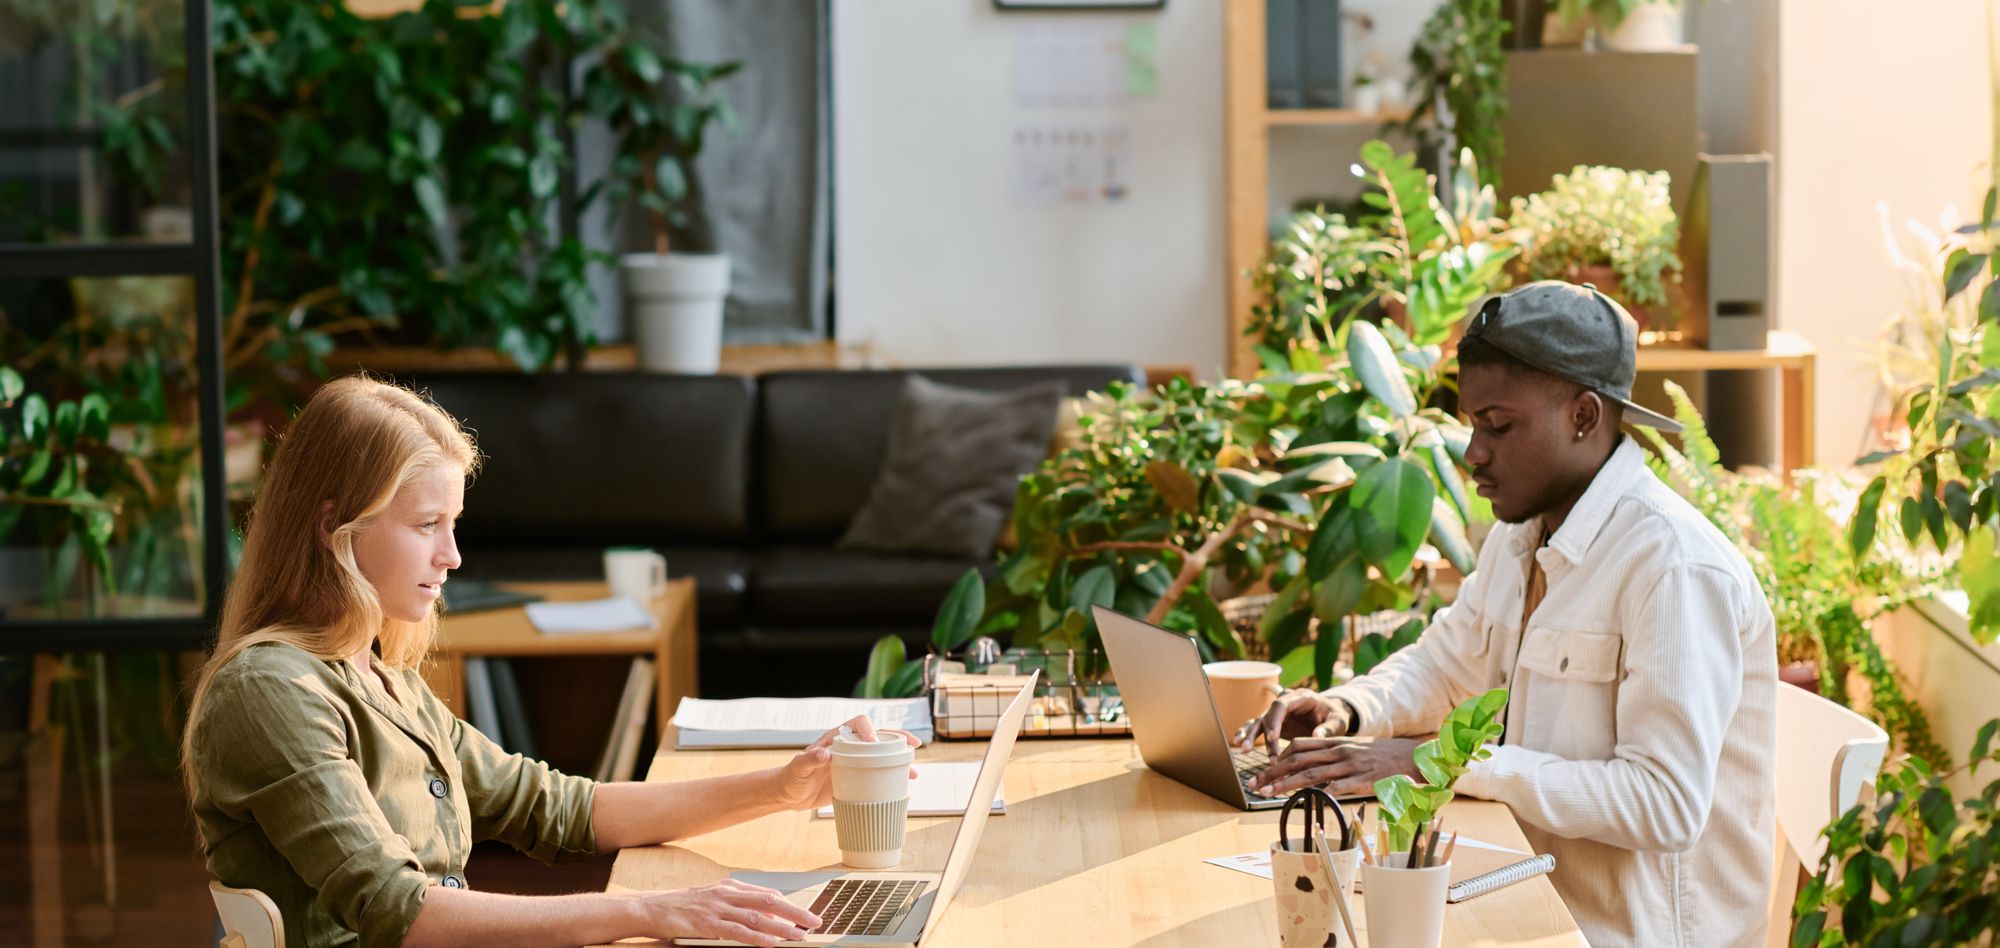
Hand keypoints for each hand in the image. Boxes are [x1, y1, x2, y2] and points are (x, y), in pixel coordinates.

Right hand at [633, 879, 823, 947]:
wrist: (653, 908)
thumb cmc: (683, 906)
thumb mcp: (713, 898)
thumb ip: (738, 902)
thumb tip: (765, 909)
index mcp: (731, 887)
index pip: (768, 895)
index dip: (791, 905)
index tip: (807, 914)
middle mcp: (728, 894)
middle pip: (770, 902)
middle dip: (795, 912)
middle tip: (814, 921)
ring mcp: (719, 909)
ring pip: (758, 917)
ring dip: (782, 927)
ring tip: (799, 935)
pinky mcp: (708, 924)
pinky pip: (738, 931)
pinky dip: (758, 937)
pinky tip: (771, 942)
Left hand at [770, 714, 920, 810]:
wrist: (790, 794)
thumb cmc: (792, 777)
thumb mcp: (799, 768)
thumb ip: (809, 759)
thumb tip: (824, 754)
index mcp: (836, 737)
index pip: (858, 724)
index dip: (870, 729)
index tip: (876, 743)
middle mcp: (849, 747)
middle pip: (877, 737)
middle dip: (897, 739)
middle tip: (913, 745)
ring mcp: (855, 762)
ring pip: (882, 756)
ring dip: (900, 761)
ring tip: (914, 772)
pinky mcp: (857, 778)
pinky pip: (878, 774)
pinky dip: (891, 778)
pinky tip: (902, 786)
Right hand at [1233, 689, 1350, 751]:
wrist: (1331, 715)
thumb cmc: (1335, 716)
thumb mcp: (1338, 722)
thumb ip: (1328, 729)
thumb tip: (1317, 737)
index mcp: (1302, 697)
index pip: (1283, 705)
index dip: (1275, 720)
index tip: (1273, 737)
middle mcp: (1286, 701)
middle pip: (1269, 714)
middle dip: (1263, 733)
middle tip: (1255, 750)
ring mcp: (1278, 712)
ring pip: (1260, 720)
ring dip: (1251, 734)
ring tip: (1243, 748)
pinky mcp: (1273, 722)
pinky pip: (1258, 727)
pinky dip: (1249, 734)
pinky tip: (1240, 743)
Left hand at [1249, 736, 1421, 797]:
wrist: (1414, 757)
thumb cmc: (1384, 757)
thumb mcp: (1356, 750)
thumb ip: (1335, 757)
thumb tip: (1315, 771)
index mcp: (1336, 742)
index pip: (1299, 746)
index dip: (1279, 757)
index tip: (1265, 771)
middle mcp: (1339, 751)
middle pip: (1297, 759)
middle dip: (1273, 772)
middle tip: (1255, 784)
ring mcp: (1349, 765)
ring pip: (1311, 773)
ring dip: (1286, 784)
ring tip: (1268, 793)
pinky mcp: (1362, 779)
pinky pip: (1337, 787)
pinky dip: (1320, 795)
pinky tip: (1305, 802)